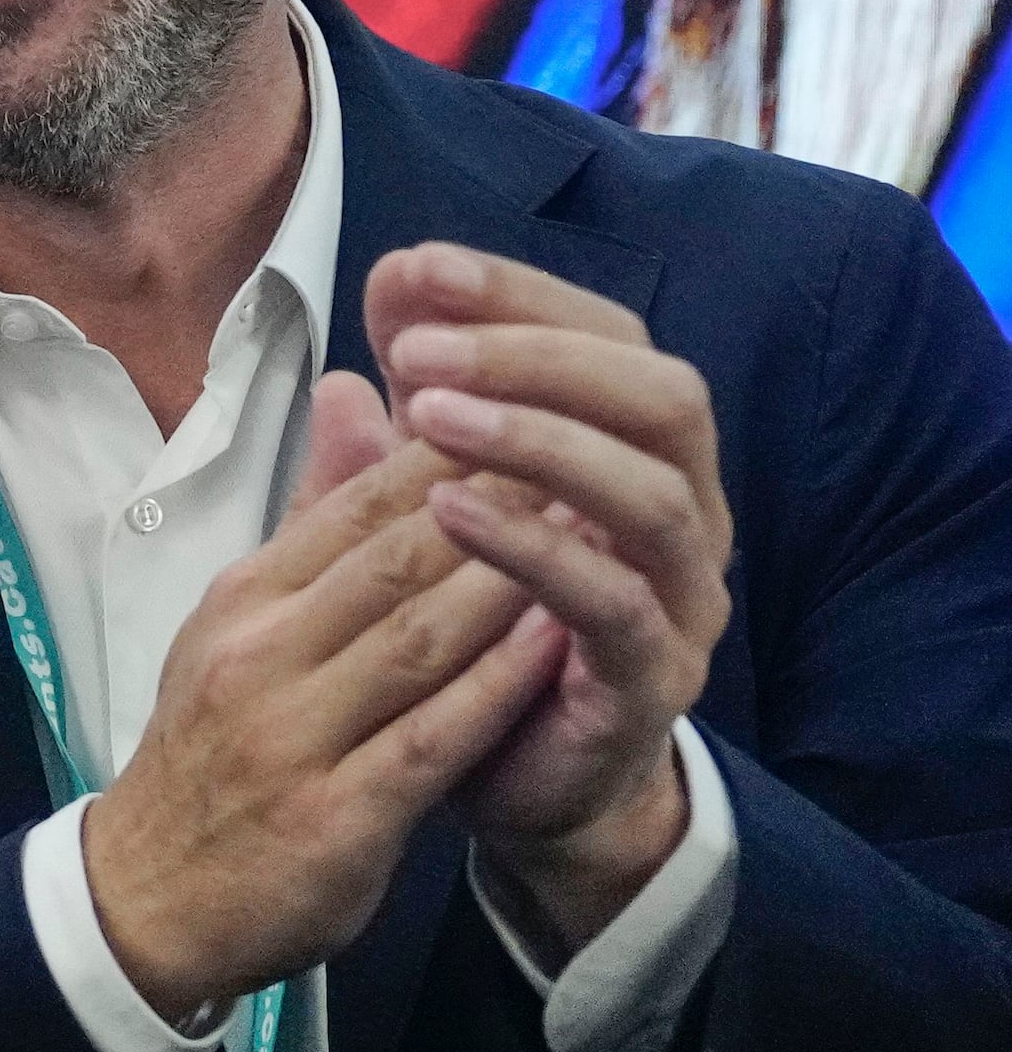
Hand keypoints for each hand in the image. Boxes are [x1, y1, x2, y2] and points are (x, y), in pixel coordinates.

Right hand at [79, 400, 566, 1022]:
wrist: (151, 894)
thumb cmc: (214, 749)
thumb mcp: (239, 623)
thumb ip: (310, 516)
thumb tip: (347, 390)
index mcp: (244, 600)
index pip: (353, 504)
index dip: (447, 453)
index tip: (530, 409)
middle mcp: (261, 653)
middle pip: (394, 557)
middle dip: (499, 499)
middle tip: (589, 449)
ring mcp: (294, 734)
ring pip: (417, 636)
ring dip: (513, 578)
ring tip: (596, 527)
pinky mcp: (336, 814)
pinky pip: (431, 736)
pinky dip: (497, 686)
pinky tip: (558, 646)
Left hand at [366, 242, 727, 952]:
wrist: (506, 783)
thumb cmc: (470, 627)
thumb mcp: (416, 509)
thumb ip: (401, 420)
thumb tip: (372, 312)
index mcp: (632, 452)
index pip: (607, 339)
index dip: (518, 294)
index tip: (413, 268)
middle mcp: (679, 512)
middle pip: (660, 393)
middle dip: (537, 353)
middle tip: (418, 344)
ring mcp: (679, 597)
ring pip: (649, 491)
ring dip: (538, 438)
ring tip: (427, 409)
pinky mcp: (654, 677)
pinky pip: (615, 603)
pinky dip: (534, 547)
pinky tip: (448, 508)